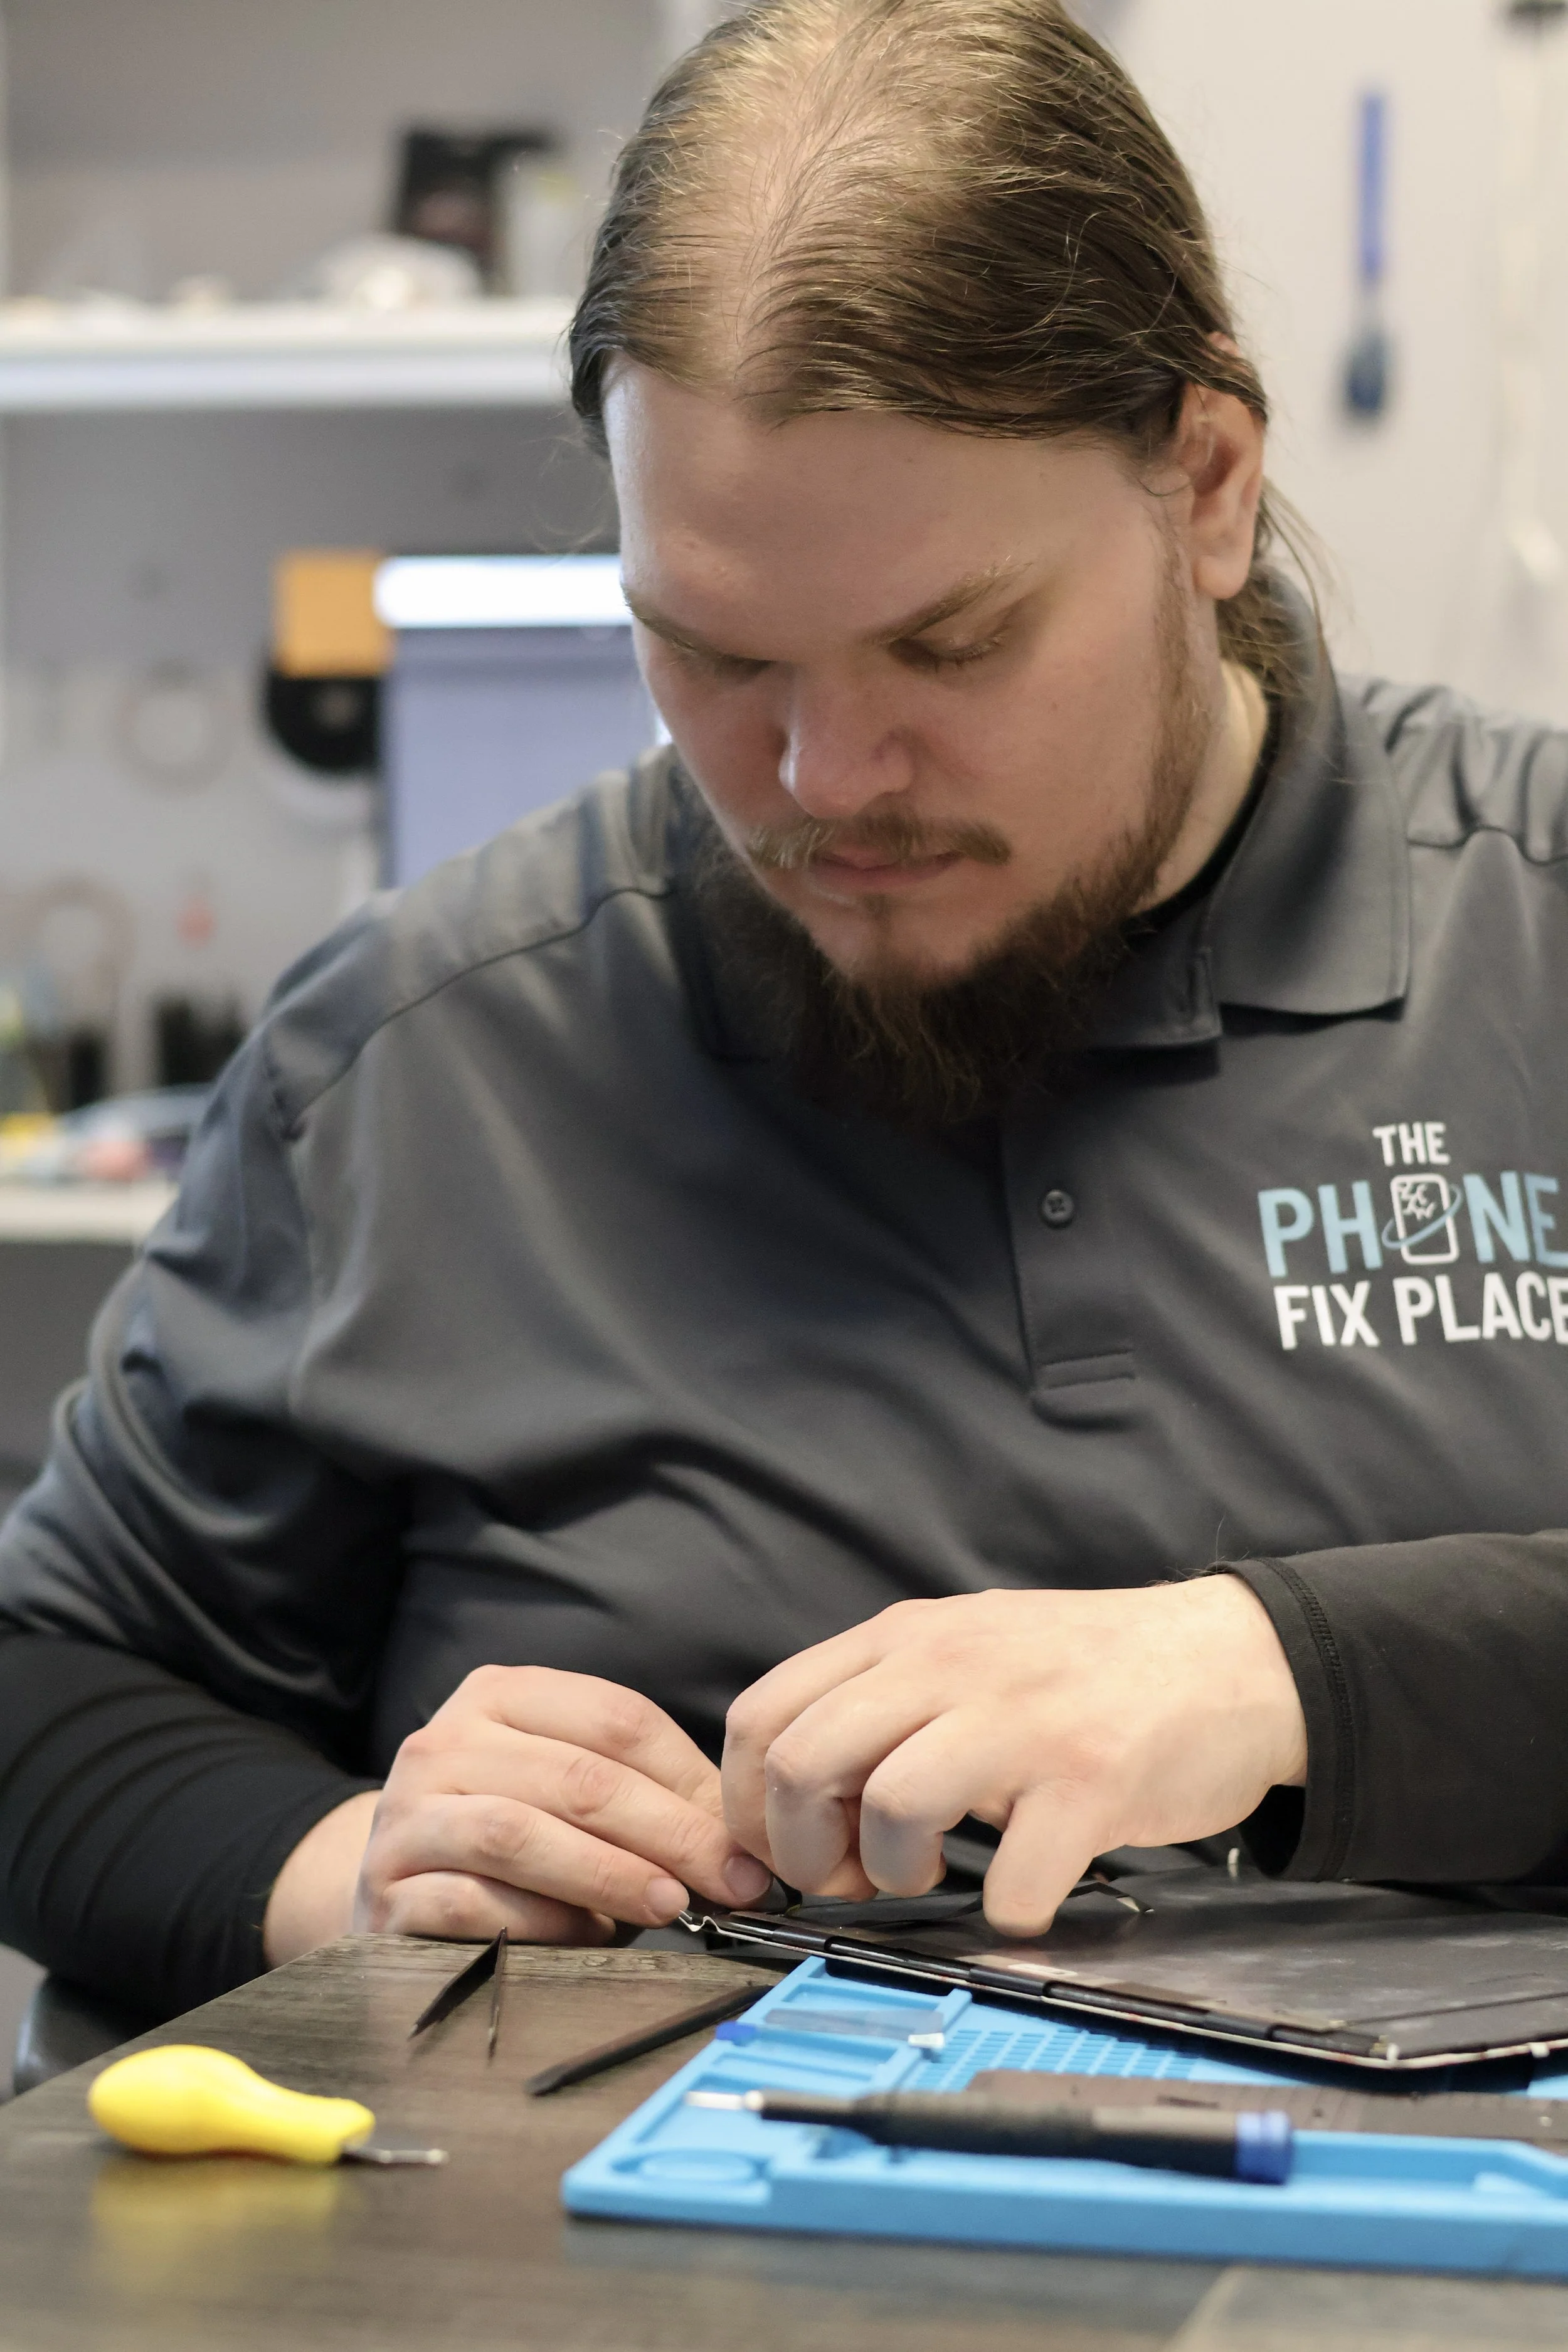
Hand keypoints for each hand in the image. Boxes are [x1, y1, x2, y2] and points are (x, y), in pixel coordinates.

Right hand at [266, 1666, 772, 1962]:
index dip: (692, 1780)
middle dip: (670, 1834)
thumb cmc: (519, 1843)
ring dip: (609, 1875)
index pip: (615, 1718)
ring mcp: (407, 1815)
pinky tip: (586, 1938)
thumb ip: (645, 1799)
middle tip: (731, 1884)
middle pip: (579, 1776)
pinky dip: (540, 1922)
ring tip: (671, 1906)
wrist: (399, 1888)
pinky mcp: (386, 1891)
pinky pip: (472, 1903)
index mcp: (500, 1694)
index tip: (747, 1841)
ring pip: (520, 1834)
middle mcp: (444, 1741)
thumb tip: (741, 1846)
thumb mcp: (577, 1796)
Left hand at [721, 1578, 1306, 1935]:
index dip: (748, 1803)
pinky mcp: (1089, 1784)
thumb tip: (795, 1790)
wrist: (1235, 1661)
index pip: (762, 1713)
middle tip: (849, 1878)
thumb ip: (886, 1696)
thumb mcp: (968, 1648)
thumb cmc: (1089, 1672)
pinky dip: (1006, 1913)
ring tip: (928, 1874)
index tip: (782, 1850)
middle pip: (801, 1763)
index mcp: (908, 1638)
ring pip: (887, 1808)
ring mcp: (1020, 1723)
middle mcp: (950, 1666)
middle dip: (803, 1851)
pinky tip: (1024, 1893)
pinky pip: (1009, 1882)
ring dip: (892, 1873)